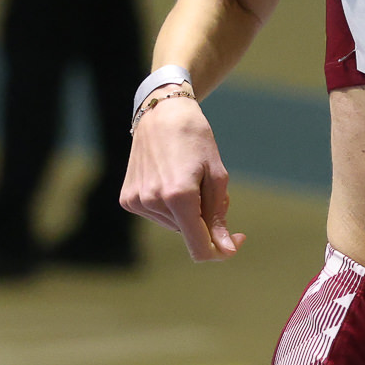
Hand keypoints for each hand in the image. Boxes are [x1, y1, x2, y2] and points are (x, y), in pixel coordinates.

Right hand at [122, 93, 244, 262]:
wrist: (162, 113)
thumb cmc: (196, 140)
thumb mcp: (217, 175)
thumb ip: (218, 217)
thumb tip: (225, 250)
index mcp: (179, 196)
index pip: (199, 248)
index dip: (220, 252)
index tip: (236, 240)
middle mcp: (153, 202)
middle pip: (189, 233)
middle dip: (205, 220)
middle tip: (209, 189)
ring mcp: (137, 201)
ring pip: (175, 225)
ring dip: (187, 211)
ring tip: (188, 178)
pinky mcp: (128, 199)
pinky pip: (158, 216)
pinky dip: (170, 206)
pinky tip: (170, 179)